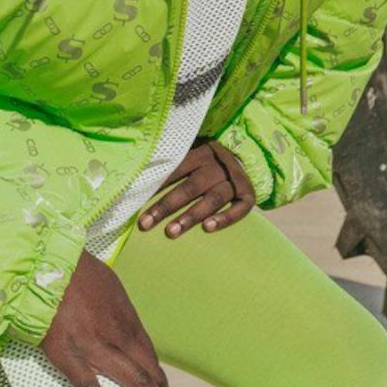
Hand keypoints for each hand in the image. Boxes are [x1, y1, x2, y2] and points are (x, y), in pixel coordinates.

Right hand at [41, 247, 189, 386]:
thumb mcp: (108, 285)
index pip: (150, 358)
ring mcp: (97, 349)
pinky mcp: (71, 358)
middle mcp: (121, 336)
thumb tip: (121, 326)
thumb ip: (116, 310)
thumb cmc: (74, 270)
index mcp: (128, 320)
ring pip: (135, 384)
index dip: (160, 382)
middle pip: (151, 375)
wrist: (45, 264)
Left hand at [135, 137, 255, 238]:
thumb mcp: (194, 155)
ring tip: (170, 232)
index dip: (158, 186)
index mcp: (201, 154)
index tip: (136, 201)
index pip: (177, 170)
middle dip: (166, 206)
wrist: (249, 157)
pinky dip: (225, 219)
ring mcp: (235, 181)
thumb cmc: (210, 162)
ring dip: (190, 216)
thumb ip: (173, 165)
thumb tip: (139, 178)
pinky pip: (239, 209)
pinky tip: (207, 228)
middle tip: (146, 224)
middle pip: (191, 188)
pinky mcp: (249, 195)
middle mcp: (218, 167)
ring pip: (212, 200)